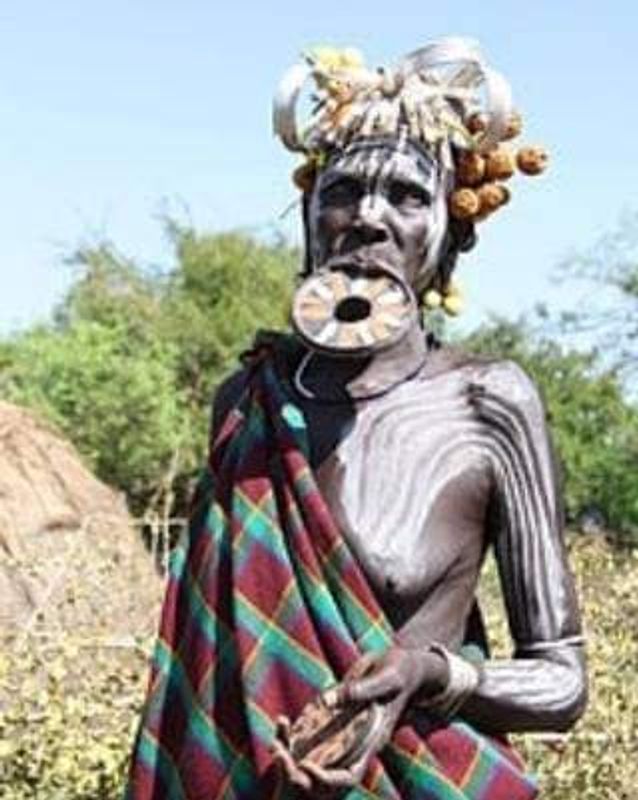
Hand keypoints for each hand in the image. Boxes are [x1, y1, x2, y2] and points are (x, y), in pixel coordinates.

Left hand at [272, 647, 448, 796]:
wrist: (403, 665)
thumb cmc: (400, 670)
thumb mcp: (387, 676)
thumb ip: (363, 688)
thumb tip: (332, 699)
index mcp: (374, 738)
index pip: (351, 774)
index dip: (328, 779)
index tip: (308, 768)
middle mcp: (360, 740)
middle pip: (331, 772)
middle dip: (305, 773)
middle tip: (281, 757)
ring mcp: (350, 729)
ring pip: (322, 754)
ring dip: (299, 754)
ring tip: (278, 745)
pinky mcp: (342, 716)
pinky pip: (319, 731)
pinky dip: (302, 732)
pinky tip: (286, 724)